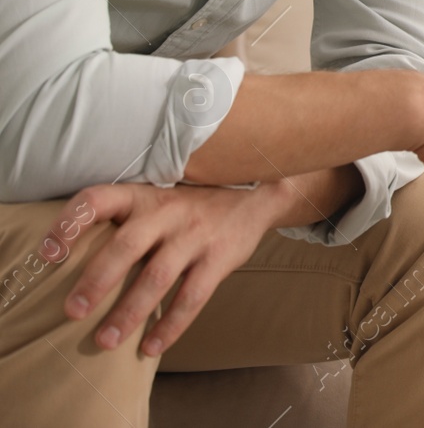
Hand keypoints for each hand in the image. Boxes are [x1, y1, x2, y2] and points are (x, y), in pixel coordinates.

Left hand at [40, 181, 290, 356]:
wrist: (254, 197)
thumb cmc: (189, 208)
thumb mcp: (156, 201)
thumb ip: (125, 224)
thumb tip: (71, 265)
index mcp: (143, 197)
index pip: (96, 200)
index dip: (69, 224)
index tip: (49, 255)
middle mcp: (167, 212)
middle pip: (125, 246)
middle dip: (96, 282)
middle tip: (73, 312)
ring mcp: (194, 235)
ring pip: (156, 277)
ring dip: (129, 312)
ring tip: (106, 340)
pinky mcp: (218, 258)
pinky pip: (191, 297)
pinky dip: (170, 326)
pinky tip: (151, 347)